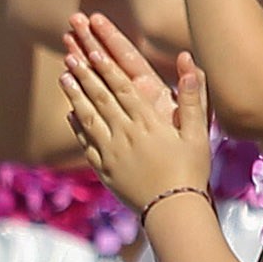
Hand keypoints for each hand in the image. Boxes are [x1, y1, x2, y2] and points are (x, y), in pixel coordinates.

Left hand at [58, 12, 209, 209]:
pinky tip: (70, 114)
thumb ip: (191, 99)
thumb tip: (190, 63)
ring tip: (63, 77)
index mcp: (148, 123)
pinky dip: (76, 127)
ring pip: (88, 118)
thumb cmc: (191, 171)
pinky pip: (85, 144)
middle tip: (70, 54)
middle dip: (85, 74)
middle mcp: (125, 134)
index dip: (107, 68)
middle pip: (100, 98)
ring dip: (75, 95)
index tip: (93, 51)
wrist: (173, 211)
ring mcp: (111, 152)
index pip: (123, 88)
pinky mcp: (104, 170)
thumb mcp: (198, 134)